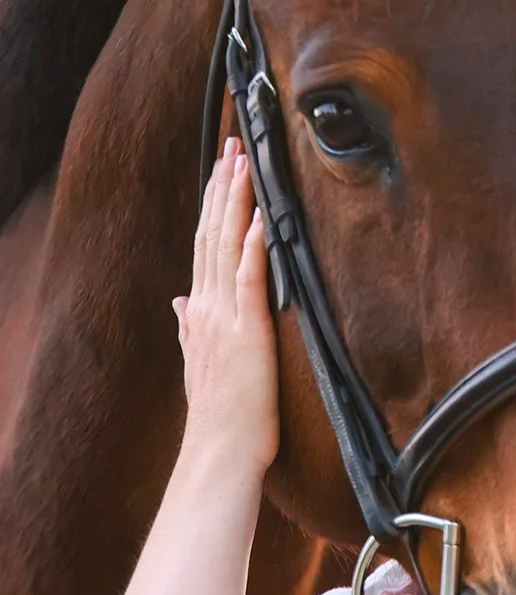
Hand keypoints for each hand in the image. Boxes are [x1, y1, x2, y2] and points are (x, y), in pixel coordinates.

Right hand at [175, 139, 279, 473]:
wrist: (220, 450)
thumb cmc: (221, 414)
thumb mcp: (199, 361)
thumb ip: (188, 327)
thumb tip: (178, 302)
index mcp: (200, 311)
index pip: (206, 243)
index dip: (214, 203)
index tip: (222, 167)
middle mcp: (207, 306)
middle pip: (213, 232)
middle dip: (223, 186)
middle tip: (232, 144)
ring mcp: (224, 316)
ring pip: (227, 245)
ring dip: (236, 202)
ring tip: (243, 162)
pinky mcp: (246, 331)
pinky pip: (249, 280)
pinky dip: (253, 246)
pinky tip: (259, 217)